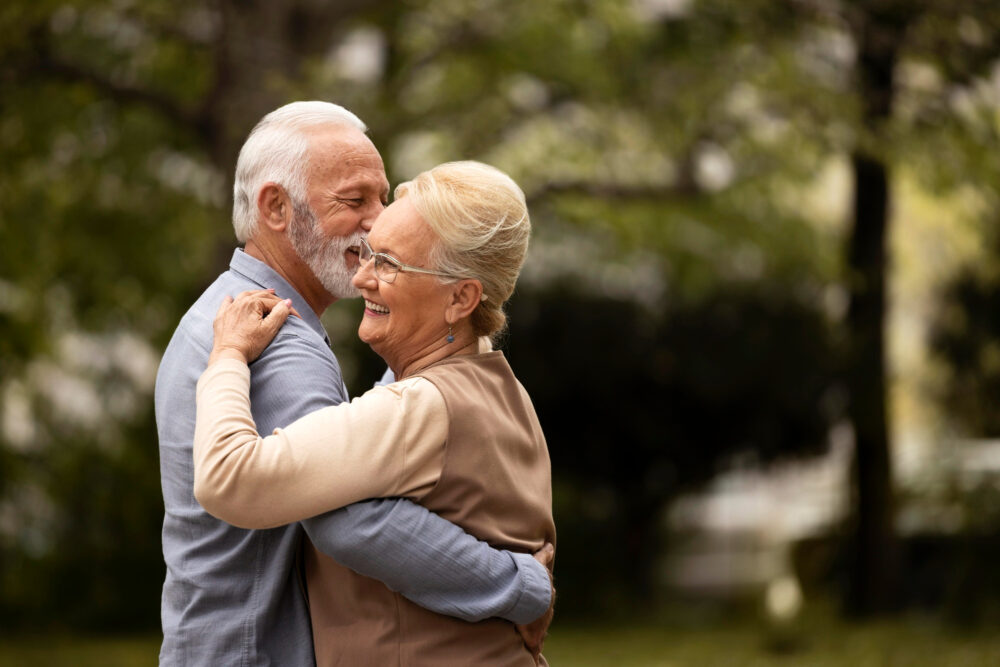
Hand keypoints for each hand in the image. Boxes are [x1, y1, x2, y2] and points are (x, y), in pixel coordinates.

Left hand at [208, 290, 297, 364]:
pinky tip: (231, 298)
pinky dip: (231, 300)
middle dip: (274, 299)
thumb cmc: (250, 344)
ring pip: (244, 296)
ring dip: (256, 294)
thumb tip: (287, 302)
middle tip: (284, 303)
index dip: (287, 309)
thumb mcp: (269, 329)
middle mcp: (240, 302)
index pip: (274, 303)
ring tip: (265, 293)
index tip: (297, 318)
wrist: (228, 355)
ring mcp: (229, 309)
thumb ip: (280, 313)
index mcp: (252, 303)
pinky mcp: (221, 317)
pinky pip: (226, 304)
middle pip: (260, 296)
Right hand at [516, 543, 554, 663]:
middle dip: (540, 621)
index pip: (547, 601)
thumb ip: (544, 555)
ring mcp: (541, 627)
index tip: (538, 606)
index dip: (542, 603)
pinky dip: (533, 654)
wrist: (531, 595)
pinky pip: (534, 649)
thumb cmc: (533, 580)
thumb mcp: (538, 564)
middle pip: (544, 618)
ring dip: (536, 637)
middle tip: (533, 625)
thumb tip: (550, 545)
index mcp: (548, 597)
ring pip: (539, 633)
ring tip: (533, 642)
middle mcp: (546, 612)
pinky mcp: (534, 639)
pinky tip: (533, 661)